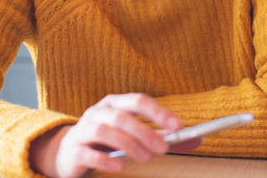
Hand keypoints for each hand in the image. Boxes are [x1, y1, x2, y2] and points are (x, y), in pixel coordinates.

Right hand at [29, 93, 186, 177]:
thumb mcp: (135, 136)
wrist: (69, 154)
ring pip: (105, 131)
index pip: (138, 101)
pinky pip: (88, 151)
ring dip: (128, 144)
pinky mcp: (73, 150)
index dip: (158, 112)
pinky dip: (104, 158)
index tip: (178, 126)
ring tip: (146, 158)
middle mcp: (98, 112)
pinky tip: (119, 166)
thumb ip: (164, 137)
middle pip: (122, 116)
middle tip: (164, 147)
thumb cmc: (108, 142)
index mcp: (115, 104)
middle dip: (145, 131)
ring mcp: (83, 129)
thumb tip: (197, 139)